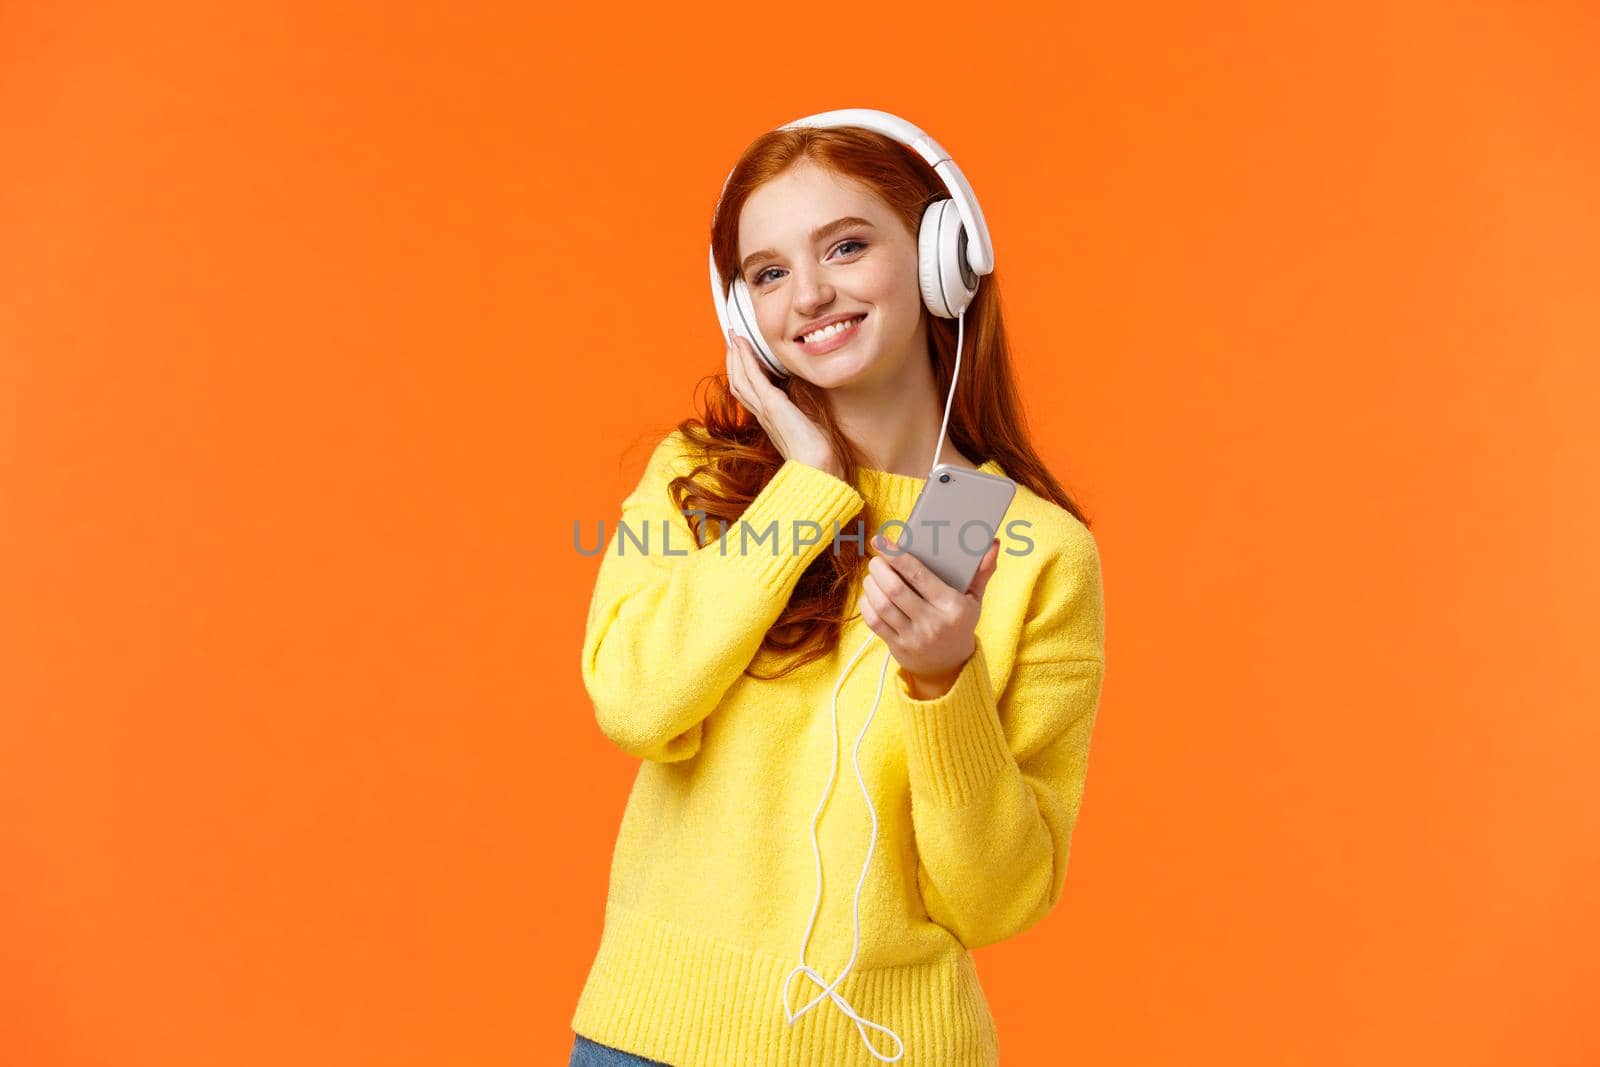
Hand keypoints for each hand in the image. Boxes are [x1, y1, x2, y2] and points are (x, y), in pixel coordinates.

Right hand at [724, 329, 840, 477]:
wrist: (817, 466)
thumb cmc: (817, 451)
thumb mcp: (809, 424)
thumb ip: (802, 409)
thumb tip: (807, 395)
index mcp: (769, 419)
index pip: (749, 392)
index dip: (742, 373)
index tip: (742, 355)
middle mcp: (762, 413)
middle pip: (738, 383)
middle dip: (734, 361)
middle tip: (732, 340)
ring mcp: (764, 408)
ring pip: (740, 379)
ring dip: (735, 356)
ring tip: (733, 338)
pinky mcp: (771, 404)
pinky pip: (753, 377)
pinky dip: (746, 359)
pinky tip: (742, 345)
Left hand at [860, 532, 1001, 696]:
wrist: (950, 665)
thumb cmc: (960, 624)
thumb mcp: (974, 600)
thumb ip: (982, 571)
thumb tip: (993, 544)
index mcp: (952, 606)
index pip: (919, 575)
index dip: (896, 555)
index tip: (881, 540)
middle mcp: (932, 623)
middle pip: (895, 589)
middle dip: (880, 569)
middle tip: (877, 558)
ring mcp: (914, 637)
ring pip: (882, 605)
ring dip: (871, 584)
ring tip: (873, 573)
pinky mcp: (898, 647)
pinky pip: (874, 622)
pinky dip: (867, 604)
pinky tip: (870, 593)